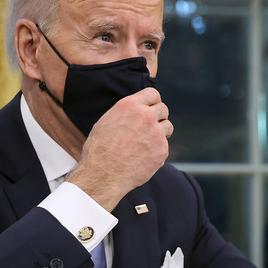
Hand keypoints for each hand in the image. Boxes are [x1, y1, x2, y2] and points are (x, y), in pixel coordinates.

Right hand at [66, 87, 171, 210]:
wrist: (104, 174)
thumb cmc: (99, 150)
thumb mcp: (106, 122)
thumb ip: (125, 114)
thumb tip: (133, 113)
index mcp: (130, 105)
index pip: (153, 94)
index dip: (153, 101)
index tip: (151, 108)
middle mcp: (146, 116)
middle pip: (163, 109)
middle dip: (158, 116)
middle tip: (150, 127)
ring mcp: (156, 133)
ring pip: (168, 126)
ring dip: (161, 132)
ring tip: (147, 142)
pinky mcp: (162, 149)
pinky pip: (164, 146)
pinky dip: (157, 150)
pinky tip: (144, 156)